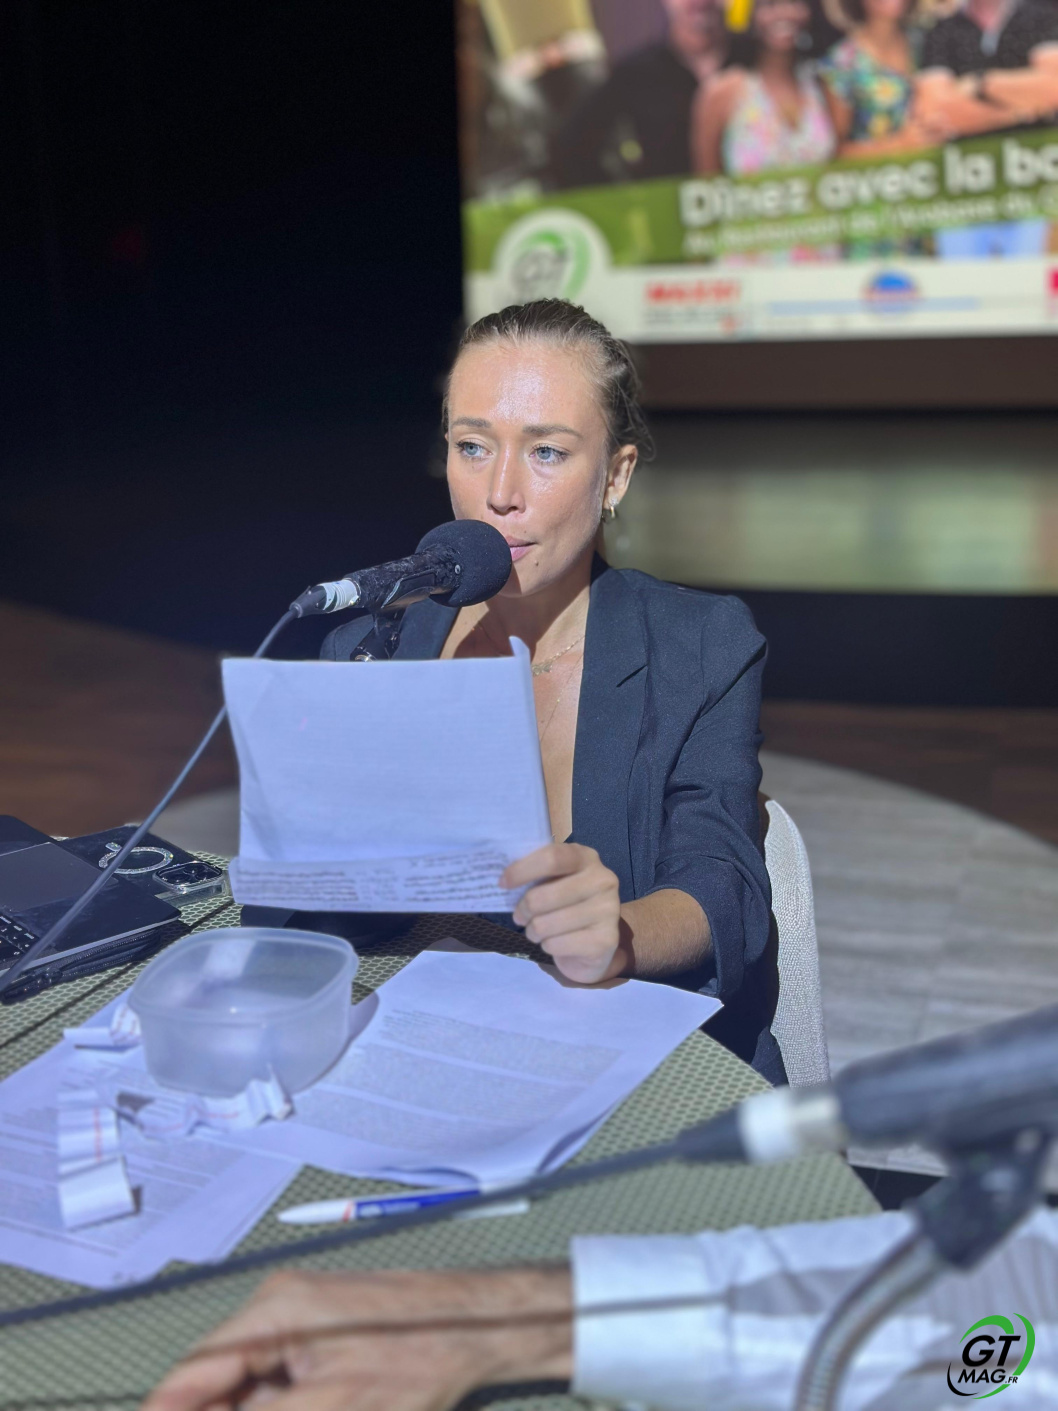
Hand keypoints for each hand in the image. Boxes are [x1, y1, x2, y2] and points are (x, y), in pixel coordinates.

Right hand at [142, 1266, 571, 1410]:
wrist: (481, 1325)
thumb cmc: (417, 1358)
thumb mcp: (332, 1407)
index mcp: (272, 1313)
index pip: (191, 1374)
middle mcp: (277, 1306)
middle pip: (214, 1380)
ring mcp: (299, 1317)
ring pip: (245, 1384)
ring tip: (316, 1408)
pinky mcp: (320, 1333)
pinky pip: (274, 1378)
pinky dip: (271, 1405)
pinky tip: (287, 1408)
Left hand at [503, 843, 622, 983]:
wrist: (595, 943)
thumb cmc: (566, 904)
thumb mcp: (554, 881)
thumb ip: (535, 873)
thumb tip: (503, 877)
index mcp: (586, 858)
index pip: (552, 858)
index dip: (522, 870)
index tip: (503, 883)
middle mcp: (603, 880)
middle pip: (542, 896)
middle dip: (523, 910)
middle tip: (520, 916)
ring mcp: (608, 910)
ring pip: (545, 924)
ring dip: (533, 931)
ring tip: (538, 930)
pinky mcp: (606, 940)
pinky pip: (556, 945)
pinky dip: (547, 946)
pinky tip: (556, 942)